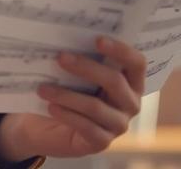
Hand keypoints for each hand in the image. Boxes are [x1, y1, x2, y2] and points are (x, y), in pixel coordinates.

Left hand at [0, 36, 145, 162]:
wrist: (44, 125)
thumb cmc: (64, 90)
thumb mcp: (71, 72)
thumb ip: (76, 56)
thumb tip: (62, 38)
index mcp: (129, 81)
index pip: (136, 63)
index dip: (121, 50)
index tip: (97, 39)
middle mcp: (129, 103)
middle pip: (115, 82)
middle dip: (86, 67)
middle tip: (60, 57)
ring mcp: (117, 125)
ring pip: (96, 106)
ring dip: (67, 95)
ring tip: (43, 88)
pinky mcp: (101, 142)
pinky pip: (87, 127)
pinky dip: (67, 115)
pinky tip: (51, 107)